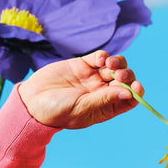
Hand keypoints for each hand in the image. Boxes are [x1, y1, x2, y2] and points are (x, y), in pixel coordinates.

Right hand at [18, 51, 141, 128]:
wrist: (31, 101)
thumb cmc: (56, 112)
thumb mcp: (81, 108)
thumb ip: (104, 100)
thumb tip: (128, 93)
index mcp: (104, 107)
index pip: (128, 99)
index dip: (136, 91)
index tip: (136, 86)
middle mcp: (101, 92)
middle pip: (125, 80)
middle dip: (126, 75)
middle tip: (117, 74)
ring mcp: (92, 77)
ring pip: (115, 66)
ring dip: (117, 63)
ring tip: (108, 64)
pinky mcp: (82, 65)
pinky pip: (99, 57)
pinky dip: (103, 56)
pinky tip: (98, 60)